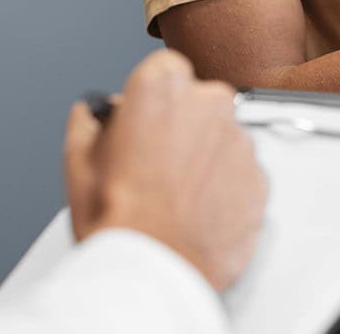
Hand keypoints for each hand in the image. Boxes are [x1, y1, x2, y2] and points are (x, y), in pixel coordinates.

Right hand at [63, 49, 267, 290]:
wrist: (154, 271)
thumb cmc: (119, 219)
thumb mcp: (78, 158)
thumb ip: (92, 120)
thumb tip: (97, 114)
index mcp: (164, 85)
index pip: (166, 70)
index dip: (153, 99)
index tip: (146, 120)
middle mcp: (210, 104)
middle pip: (199, 101)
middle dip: (182, 126)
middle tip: (158, 165)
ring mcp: (241, 141)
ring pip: (223, 138)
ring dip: (206, 158)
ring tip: (177, 197)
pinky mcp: (261, 179)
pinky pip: (243, 173)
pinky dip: (226, 188)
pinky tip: (198, 212)